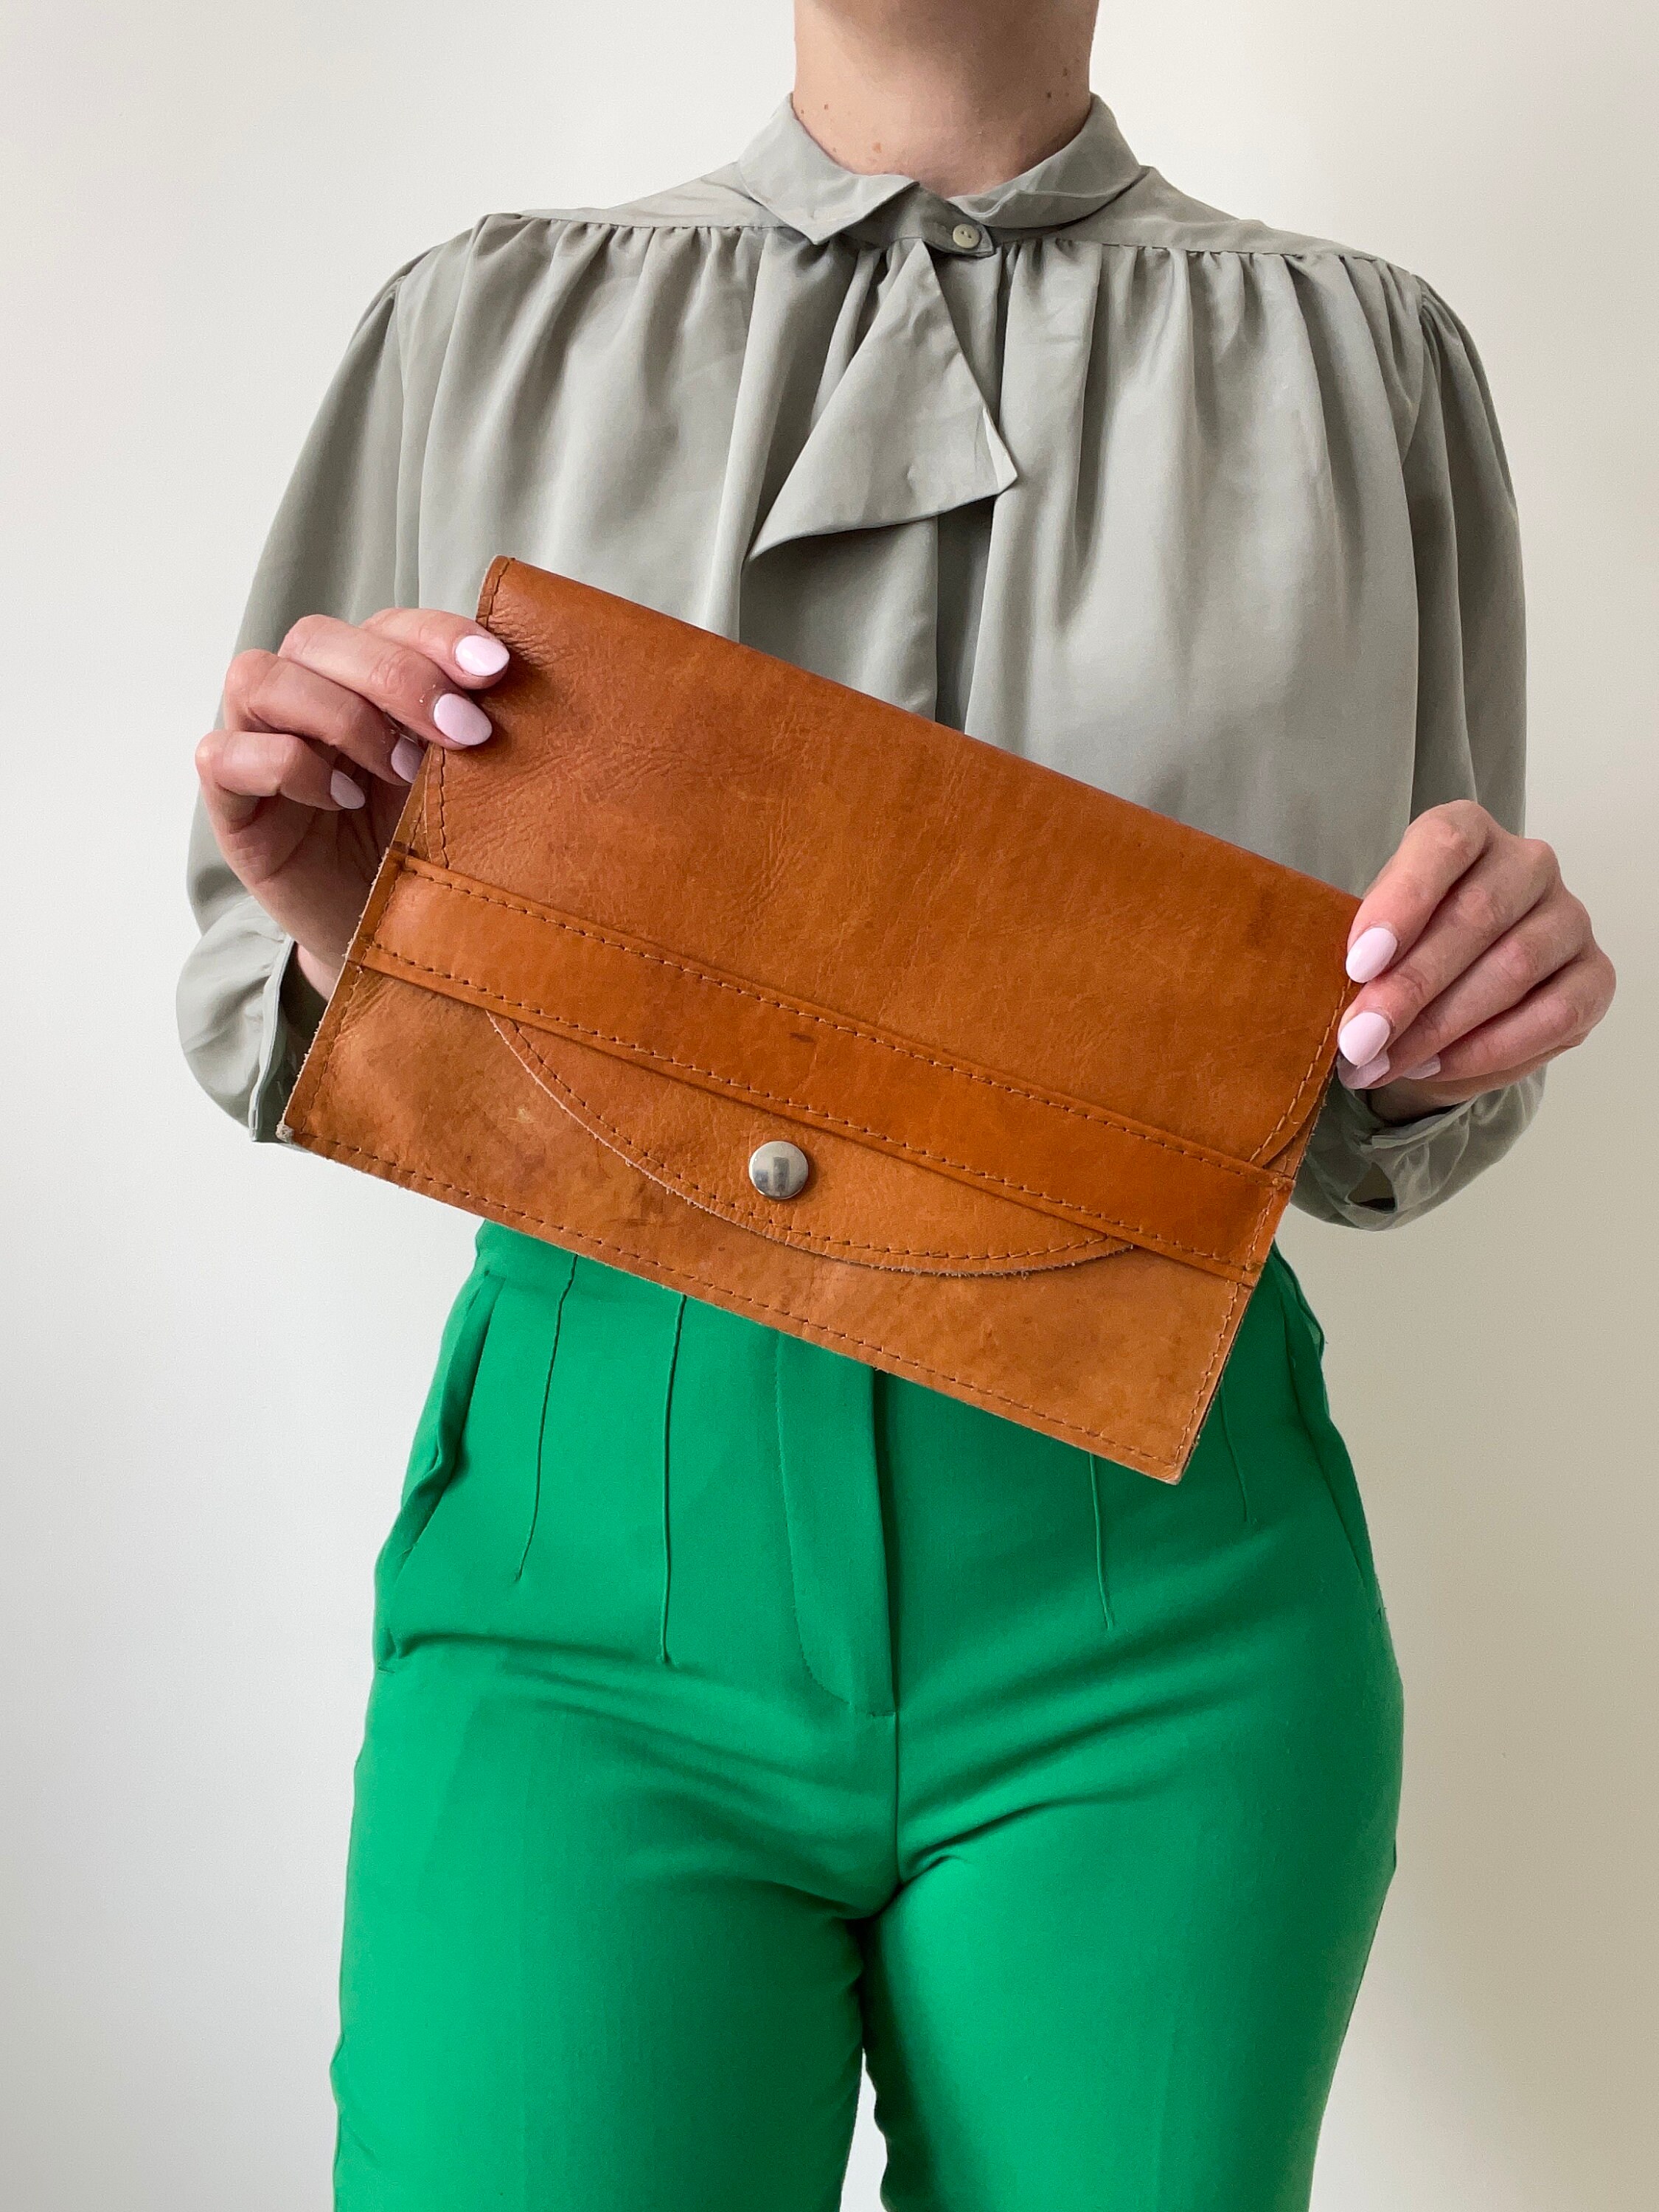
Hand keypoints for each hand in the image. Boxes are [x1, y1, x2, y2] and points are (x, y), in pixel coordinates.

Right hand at [195, 608, 511, 996]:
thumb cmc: (426, 854)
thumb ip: (467, 729)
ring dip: (340, 715)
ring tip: (402, 770)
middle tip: (465, 732)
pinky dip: (286, 766)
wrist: (392, 943)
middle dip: (398, 676)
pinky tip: (344, 800)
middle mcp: (302, 699)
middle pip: (317, 638)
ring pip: (258, 677)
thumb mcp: (458, 785)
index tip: (495, 670)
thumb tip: (512, 682)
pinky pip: (223, 755)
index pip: (385, 624)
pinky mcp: (229, 805)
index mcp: (361, 681)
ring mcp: (255, 746)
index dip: (436, 636)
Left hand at [1333, 800, 1614, 1122]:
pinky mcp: (1595, 976)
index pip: (1446, 844)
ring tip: (1381, 1063)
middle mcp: (1528, 864)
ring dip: (1440, 1027)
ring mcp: (1569, 918)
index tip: (1359, 963)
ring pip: (1515, 967)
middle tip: (1359, 1038)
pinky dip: (1486, 1049)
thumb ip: (1364, 958)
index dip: (1403, 902)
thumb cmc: (1400, 956)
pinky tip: (1434, 1067)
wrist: (1442, 1006)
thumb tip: (1347, 1006)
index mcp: (1468, 833)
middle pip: (1478, 915)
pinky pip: (1553, 1015)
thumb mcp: (1370, 942)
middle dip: (1410, 986)